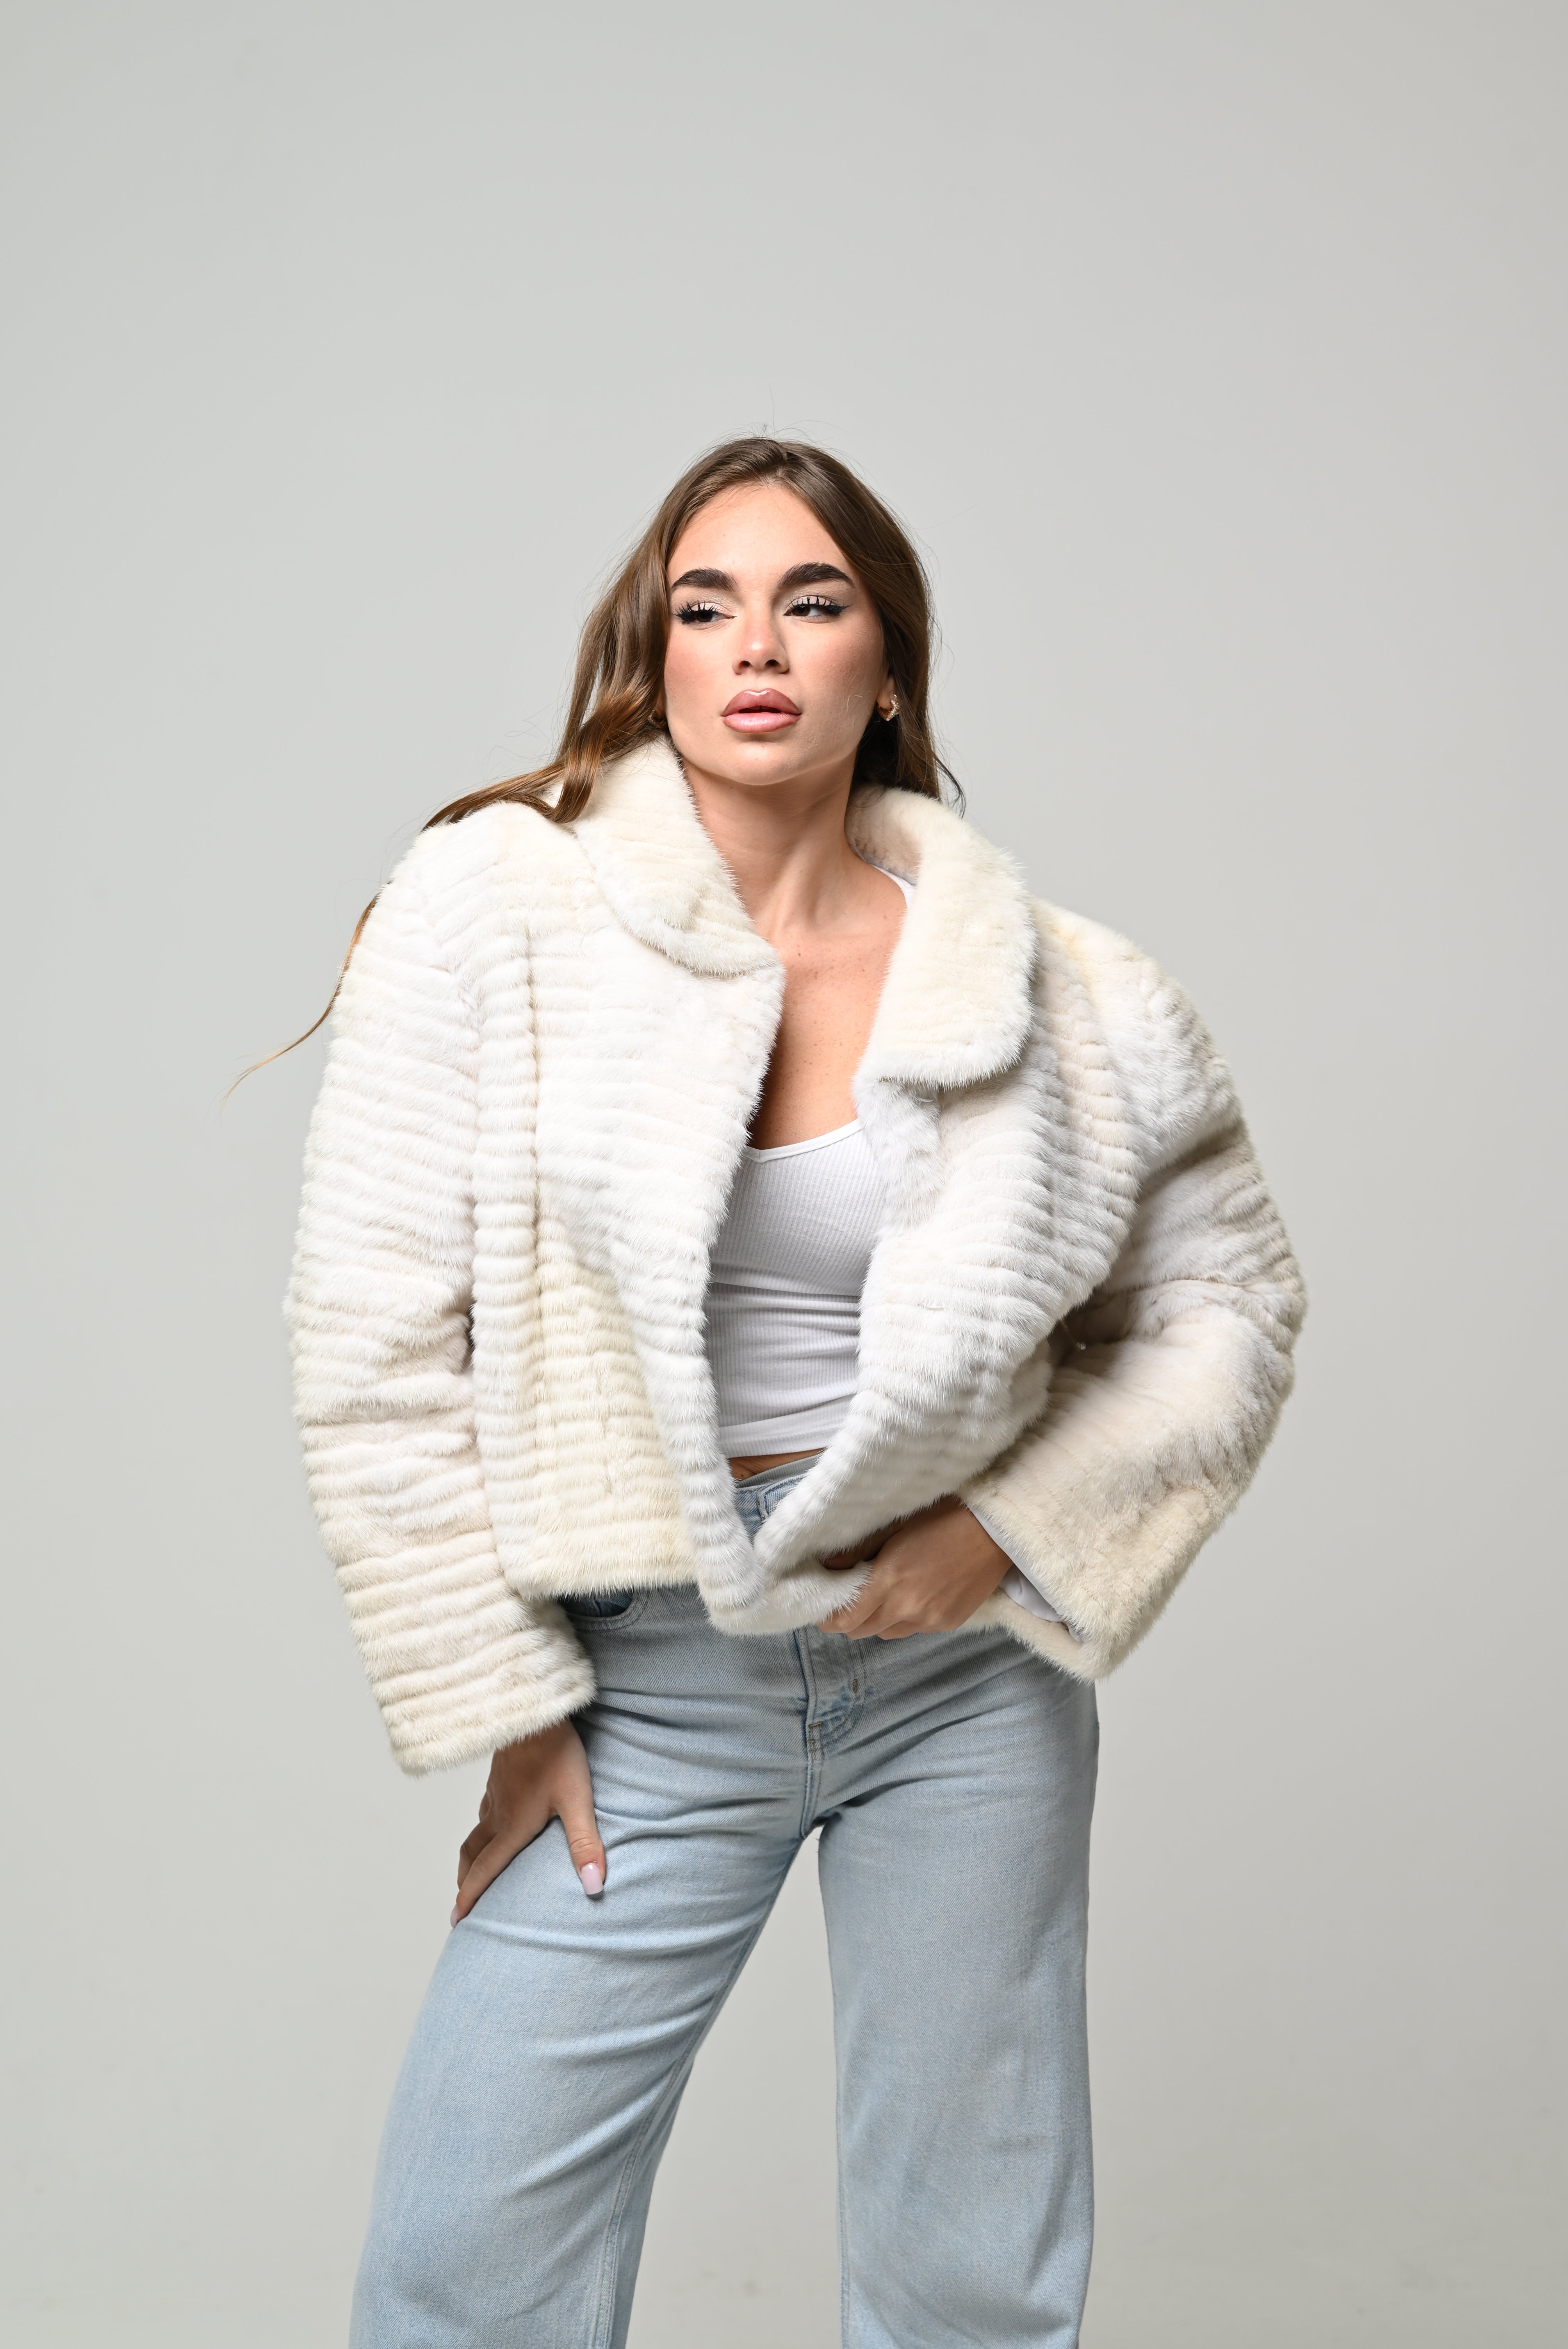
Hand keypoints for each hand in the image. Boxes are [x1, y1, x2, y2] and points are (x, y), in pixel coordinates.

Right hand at [452, 1717, 604, 1923]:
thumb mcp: (577, 1800)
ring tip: (478, 1864)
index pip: (486, 1869)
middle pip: (472, 1853)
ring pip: (477, 1829)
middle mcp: (498, 1812)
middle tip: (463, 1899)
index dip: (471, 1897)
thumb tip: (594, 1885)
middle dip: (466, 1879)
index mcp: (513, 1826)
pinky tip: (497, 1817)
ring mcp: (495, 1791)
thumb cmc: (556, 1753)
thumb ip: (585, 1843)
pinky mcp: (499, 1774)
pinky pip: (485, 1807)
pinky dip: (483, 1825)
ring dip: (473, 1853)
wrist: (534, 1709)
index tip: (456, 1920)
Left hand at [816, 1497, 1010, 1637]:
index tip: (823, 1606)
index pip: (844, 1620)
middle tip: (850, 1595)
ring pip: (888, 1633)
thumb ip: (857, 1549)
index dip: (827, 1618)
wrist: (996, 1528)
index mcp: (889, 1581)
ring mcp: (930, 1620)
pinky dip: (906, 1617)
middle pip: (861, 1631)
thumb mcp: (894, 1524)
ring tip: (885, 1592)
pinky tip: (915, 1592)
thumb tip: (827, 1566)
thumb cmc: (943, 1515)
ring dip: (878, 1619)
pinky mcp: (949, 1623)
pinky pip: (915, 1629)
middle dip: (850, 1618)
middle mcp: (908, 1608)